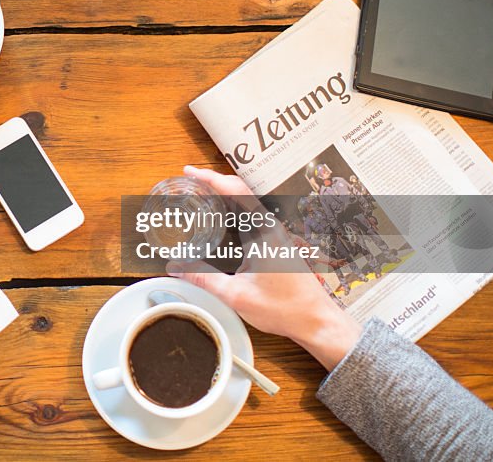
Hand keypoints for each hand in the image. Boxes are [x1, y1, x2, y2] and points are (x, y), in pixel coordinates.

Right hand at [169, 166, 362, 370]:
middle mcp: (272, 227)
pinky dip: (234, 208)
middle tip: (190, 179)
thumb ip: (203, 278)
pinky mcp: (277, 243)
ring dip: (225, 194)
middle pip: (241, 191)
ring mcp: (277, 234)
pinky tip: (222, 217)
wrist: (315, 320)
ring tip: (201, 193)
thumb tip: (176, 267)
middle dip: (213, 182)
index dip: (210, 178)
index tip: (191, 171)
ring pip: (248, 203)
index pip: (236, 191)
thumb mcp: (236, 295)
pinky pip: (253, 216)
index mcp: (264, 232)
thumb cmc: (284, 308)